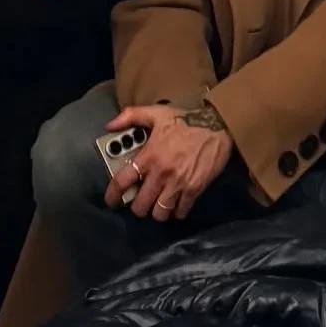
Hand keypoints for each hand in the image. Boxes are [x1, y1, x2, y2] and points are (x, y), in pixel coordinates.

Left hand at [104, 102, 232, 221]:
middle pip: (141, 205)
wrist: (216, 125)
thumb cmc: (184, 120)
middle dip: (137, 207)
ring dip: (157, 212)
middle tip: (140, 201)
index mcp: (149, 156)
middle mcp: (161, 173)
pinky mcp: (194, 189)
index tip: (112, 201)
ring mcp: (178, 184)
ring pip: (160, 213)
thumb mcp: (155, 113)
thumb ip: (130, 116)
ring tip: (157, 204)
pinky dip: (176, 212)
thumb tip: (109, 126)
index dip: (113, 195)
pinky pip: (180, 212)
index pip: (123, 181)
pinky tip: (175, 204)